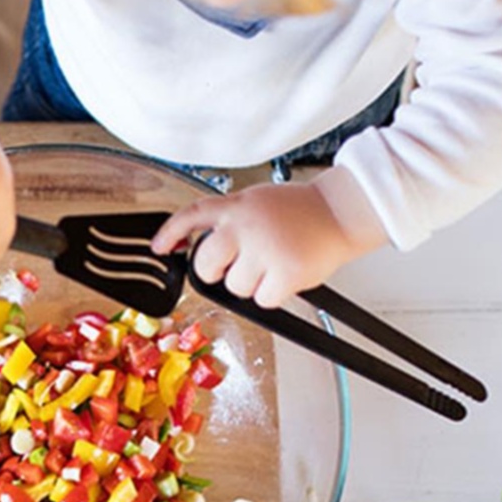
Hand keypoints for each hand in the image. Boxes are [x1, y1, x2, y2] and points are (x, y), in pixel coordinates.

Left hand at [151, 177, 387, 306]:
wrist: (342, 212)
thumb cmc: (301, 211)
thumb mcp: (257, 201)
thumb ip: (229, 220)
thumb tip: (198, 246)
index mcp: (237, 206)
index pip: (192, 216)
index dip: (170, 232)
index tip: (159, 247)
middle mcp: (246, 226)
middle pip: (205, 265)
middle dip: (215, 272)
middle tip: (237, 265)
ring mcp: (265, 250)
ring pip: (235, 287)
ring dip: (251, 283)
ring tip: (273, 263)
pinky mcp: (284, 273)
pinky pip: (262, 300)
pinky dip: (272, 294)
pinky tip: (285, 275)